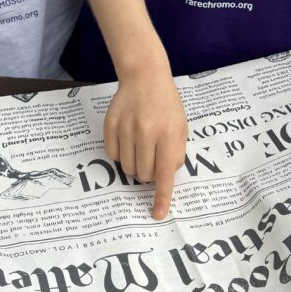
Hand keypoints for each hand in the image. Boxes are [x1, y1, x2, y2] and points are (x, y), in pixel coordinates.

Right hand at [104, 71, 186, 220]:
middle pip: (143, 174)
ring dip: (134, 165)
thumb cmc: (166, 104)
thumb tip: (165, 178)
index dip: (161, 197)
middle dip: (149, 174)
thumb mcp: (181, 127)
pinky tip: (127, 139)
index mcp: (167, 134)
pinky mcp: (110, 125)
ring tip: (141, 148)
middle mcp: (145, 132)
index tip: (158, 215)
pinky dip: (120, 154)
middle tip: (153, 158)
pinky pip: (112, 155)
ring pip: (126, 168)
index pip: (164, 173)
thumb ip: (175, 154)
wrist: (145, 76)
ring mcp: (125, 128)